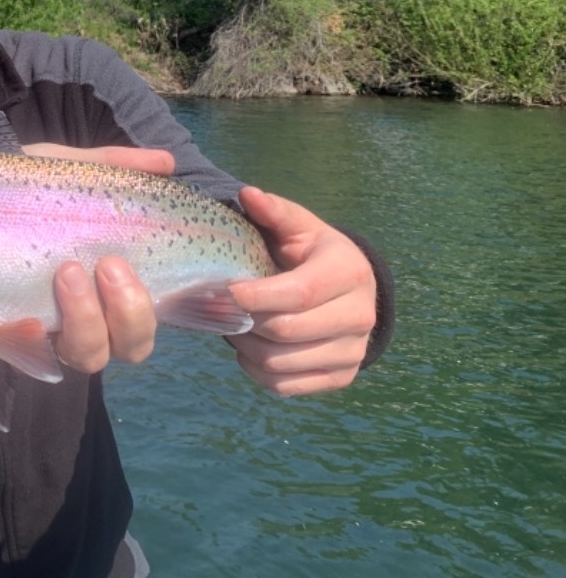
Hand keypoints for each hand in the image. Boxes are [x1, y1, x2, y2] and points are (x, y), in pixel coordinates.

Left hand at [22, 144, 168, 374]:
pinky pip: (20, 356)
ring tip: (66, 272)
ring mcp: (45, 330)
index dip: (181, 313)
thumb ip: (114, 167)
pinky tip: (17, 318)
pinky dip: (23, 342)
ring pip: (86, 356)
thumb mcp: (65, 171)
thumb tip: (168, 162)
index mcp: (109, 290)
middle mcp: (84, 319)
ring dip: (86, 320)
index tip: (183, 275)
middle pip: (128, 347)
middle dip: (129, 310)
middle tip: (107, 263)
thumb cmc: (20, 189)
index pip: (153, 319)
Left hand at [227, 187, 375, 395]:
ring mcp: (353, 351)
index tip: (226, 289)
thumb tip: (247, 194)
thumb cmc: (314, 253)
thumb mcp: (299, 226)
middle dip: (245, 319)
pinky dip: (257, 371)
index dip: (256, 296)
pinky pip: (285, 386)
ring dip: (246, 347)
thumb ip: (274, 212)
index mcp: (349, 272)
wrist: (350, 290)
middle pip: (286, 331)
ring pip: (281, 362)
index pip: (299, 293)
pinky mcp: (341, 377)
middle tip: (222, 306)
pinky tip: (250, 348)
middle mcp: (360, 315)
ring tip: (235, 325)